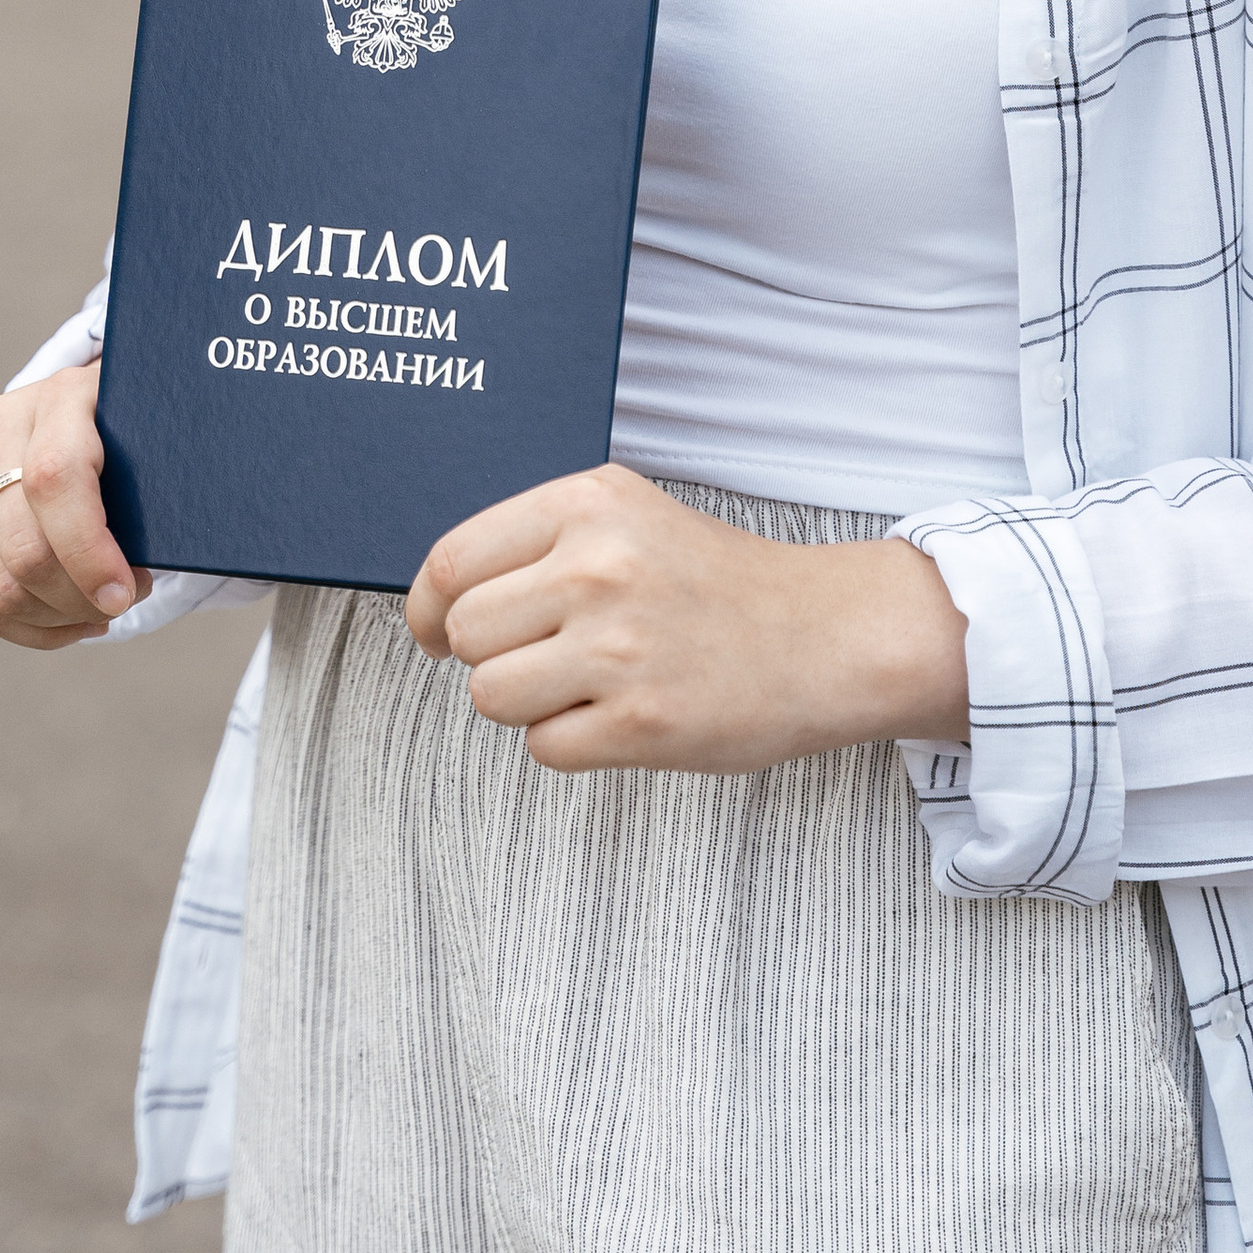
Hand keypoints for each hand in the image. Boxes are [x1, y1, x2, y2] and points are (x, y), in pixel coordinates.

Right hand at [0, 360, 151, 650]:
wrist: (87, 403)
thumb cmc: (136, 429)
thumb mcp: (154, 434)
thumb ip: (159, 479)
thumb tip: (162, 559)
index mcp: (61, 395)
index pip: (56, 481)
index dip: (89, 551)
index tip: (127, 592)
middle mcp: (0, 426)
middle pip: (23, 547)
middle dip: (79, 597)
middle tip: (124, 600)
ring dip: (58, 618)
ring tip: (102, 611)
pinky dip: (29, 627)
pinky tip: (71, 624)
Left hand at [407, 464, 970, 773]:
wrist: (825, 636)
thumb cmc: (719, 583)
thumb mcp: (629, 520)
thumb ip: (541, 543)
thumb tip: (438, 600)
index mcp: (589, 504)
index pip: (452, 561)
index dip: (427, 608)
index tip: (432, 630)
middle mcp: (598, 566)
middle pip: (463, 633)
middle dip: (490, 654)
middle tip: (548, 654)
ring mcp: (619, 647)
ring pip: (490, 695)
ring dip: (526, 703)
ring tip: (588, 683)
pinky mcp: (641, 723)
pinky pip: (543, 748)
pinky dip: (572, 742)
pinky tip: (623, 713)